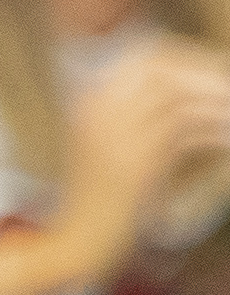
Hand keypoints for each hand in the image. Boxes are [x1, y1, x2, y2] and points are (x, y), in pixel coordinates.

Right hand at [51, 40, 229, 284]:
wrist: (81, 237)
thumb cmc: (101, 192)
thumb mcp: (111, 143)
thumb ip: (140, 112)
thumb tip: (196, 84)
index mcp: (88, 100)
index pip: (144, 58)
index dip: (185, 58)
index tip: (215, 71)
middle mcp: (96, 110)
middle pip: (163, 70)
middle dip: (204, 76)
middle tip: (228, 92)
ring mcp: (114, 134)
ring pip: (179, 99)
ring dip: (215, 104)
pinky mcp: (136, 161)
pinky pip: (187, 132)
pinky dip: (214, 134)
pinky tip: (227, 142)